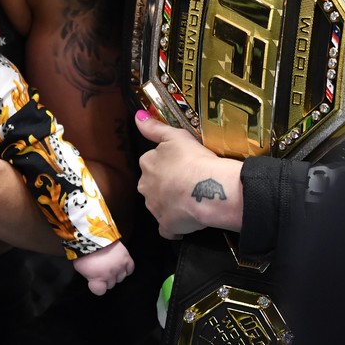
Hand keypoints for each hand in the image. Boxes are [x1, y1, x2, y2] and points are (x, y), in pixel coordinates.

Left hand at [72, 240, 133, 294]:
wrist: (91, 234)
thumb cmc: (83, 251)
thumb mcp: (81, 267)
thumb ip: (89, 276)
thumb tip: (94, 279)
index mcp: (97, 278)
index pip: (100, 291)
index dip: (97, 286)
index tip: (95, 282)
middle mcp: (110, 275)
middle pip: (111, 284)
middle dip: (106, 279)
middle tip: (102, 270)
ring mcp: (119, 266)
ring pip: (121, 277)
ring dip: (116, 273)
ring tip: (110, 265)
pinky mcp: (126, 258)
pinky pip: (130, 269)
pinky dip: (126, 268)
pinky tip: (120, 264)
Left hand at [134, 110, 243, 237]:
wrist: (207, 189)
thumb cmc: (194, 159)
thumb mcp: (176, 135)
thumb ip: (154, 127)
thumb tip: (137, 117)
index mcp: (146, 164)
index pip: (151, 163)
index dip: (167, 165)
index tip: (181, 166)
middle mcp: (145, 186)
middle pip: (152, 185)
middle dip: (165, 185)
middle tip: (186, 183)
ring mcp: (154, 207)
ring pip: (158, 205)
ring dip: (170, 204)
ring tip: (190, 200)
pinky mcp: (166, 226)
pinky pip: (167, 228)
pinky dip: (174, 226)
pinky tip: (186, 222)